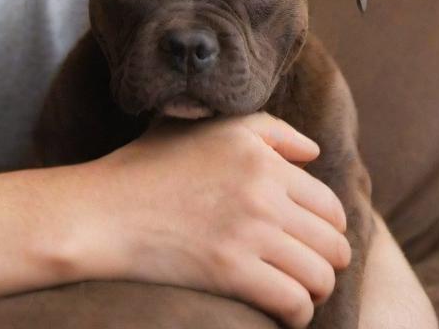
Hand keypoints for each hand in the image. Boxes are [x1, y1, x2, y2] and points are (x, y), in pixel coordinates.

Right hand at [59, 112, 350, 328]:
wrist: (104, 210)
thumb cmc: (148, 167)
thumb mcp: (202, 128)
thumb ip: (265, 129)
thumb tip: (313, 152)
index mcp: (256, 153)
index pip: (328, 203)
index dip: (324, 227)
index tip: (305, 239)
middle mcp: (261, 188)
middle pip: (333, 242)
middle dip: (324, 260)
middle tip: (299, 266)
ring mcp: (249, 230)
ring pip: (321, 276)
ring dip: (312, 289)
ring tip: (291, 288)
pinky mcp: (233, 270)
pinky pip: (296, 304)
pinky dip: (296, 314)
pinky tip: (279, 311)